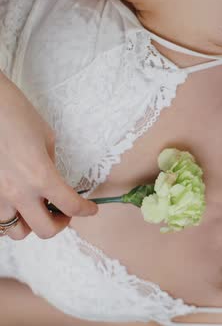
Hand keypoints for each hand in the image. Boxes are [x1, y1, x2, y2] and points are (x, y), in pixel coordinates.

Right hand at [0, 73, 97, 239]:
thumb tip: (53, 180)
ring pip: (16, 231)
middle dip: (60, 223)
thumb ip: (50, 165)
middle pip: (45, 230)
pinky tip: (15, 204)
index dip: (86, 210)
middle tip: (63, 212)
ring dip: (30, 224)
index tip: (90, 209)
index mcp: (40, 176)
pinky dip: (8, 217)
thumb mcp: (45, 138)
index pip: (71, 206)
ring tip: (35, 210)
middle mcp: (18, 191)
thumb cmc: (14, 113)